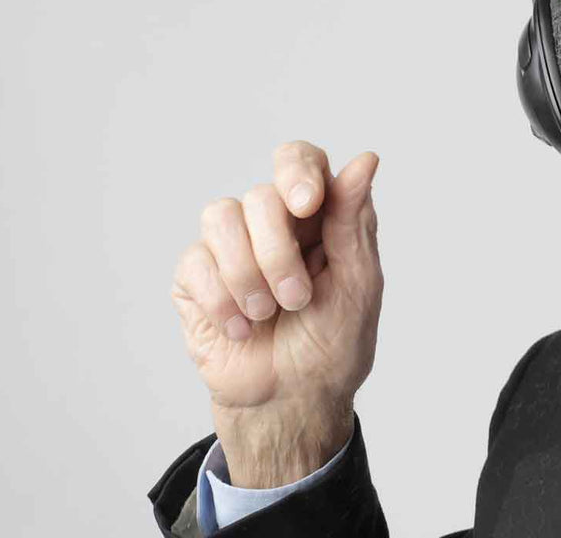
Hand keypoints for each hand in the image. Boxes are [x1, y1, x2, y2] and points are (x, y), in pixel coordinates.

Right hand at [170, 142, 383, 486]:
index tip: (307, 205)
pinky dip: (221, 299)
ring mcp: (230, 247)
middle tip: (297, 299)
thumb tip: (366, 159)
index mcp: (317, 216)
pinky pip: (194, 260)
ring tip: (267, 314)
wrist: (291, 401)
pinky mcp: (195, 278)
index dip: (297, 171)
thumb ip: (354, 220)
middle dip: (279, 253)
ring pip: (220, 217)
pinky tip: (241, 329)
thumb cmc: (333, 344)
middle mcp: (271, 223)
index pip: (300, 160)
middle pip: (260, 195)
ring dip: (247, 274)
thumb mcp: (357, 284)